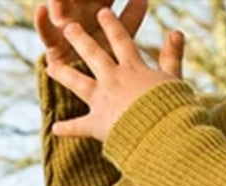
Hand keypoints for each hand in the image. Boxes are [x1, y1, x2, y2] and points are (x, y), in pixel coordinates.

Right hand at [35, 1, 146, 69]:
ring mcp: (65, 26)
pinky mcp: (54, 44)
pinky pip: (45, 32)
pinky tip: (41, 10)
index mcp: (98, 8)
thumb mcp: (122, 36)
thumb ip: (131, 17)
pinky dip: (42, 21)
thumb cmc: (110, 60)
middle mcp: (80, 13)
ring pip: (60, 6)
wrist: (94, 90)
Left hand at [47, 7, 184, 141]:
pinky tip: (55, 129)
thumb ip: (172, 56)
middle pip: (94, 55)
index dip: (112, 26)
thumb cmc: (172, 107)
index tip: (102, 13)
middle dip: (80, 39)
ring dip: (63, 74)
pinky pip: (79, 127)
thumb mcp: (173, 79)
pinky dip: (68, 129)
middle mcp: (114, 79)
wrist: (162, 132)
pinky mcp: (97, 124)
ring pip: (79, 83)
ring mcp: (103, 100)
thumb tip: (176, 32)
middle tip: (69, 28)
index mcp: (133, 68)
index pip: (121, 41)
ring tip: (49, 67)